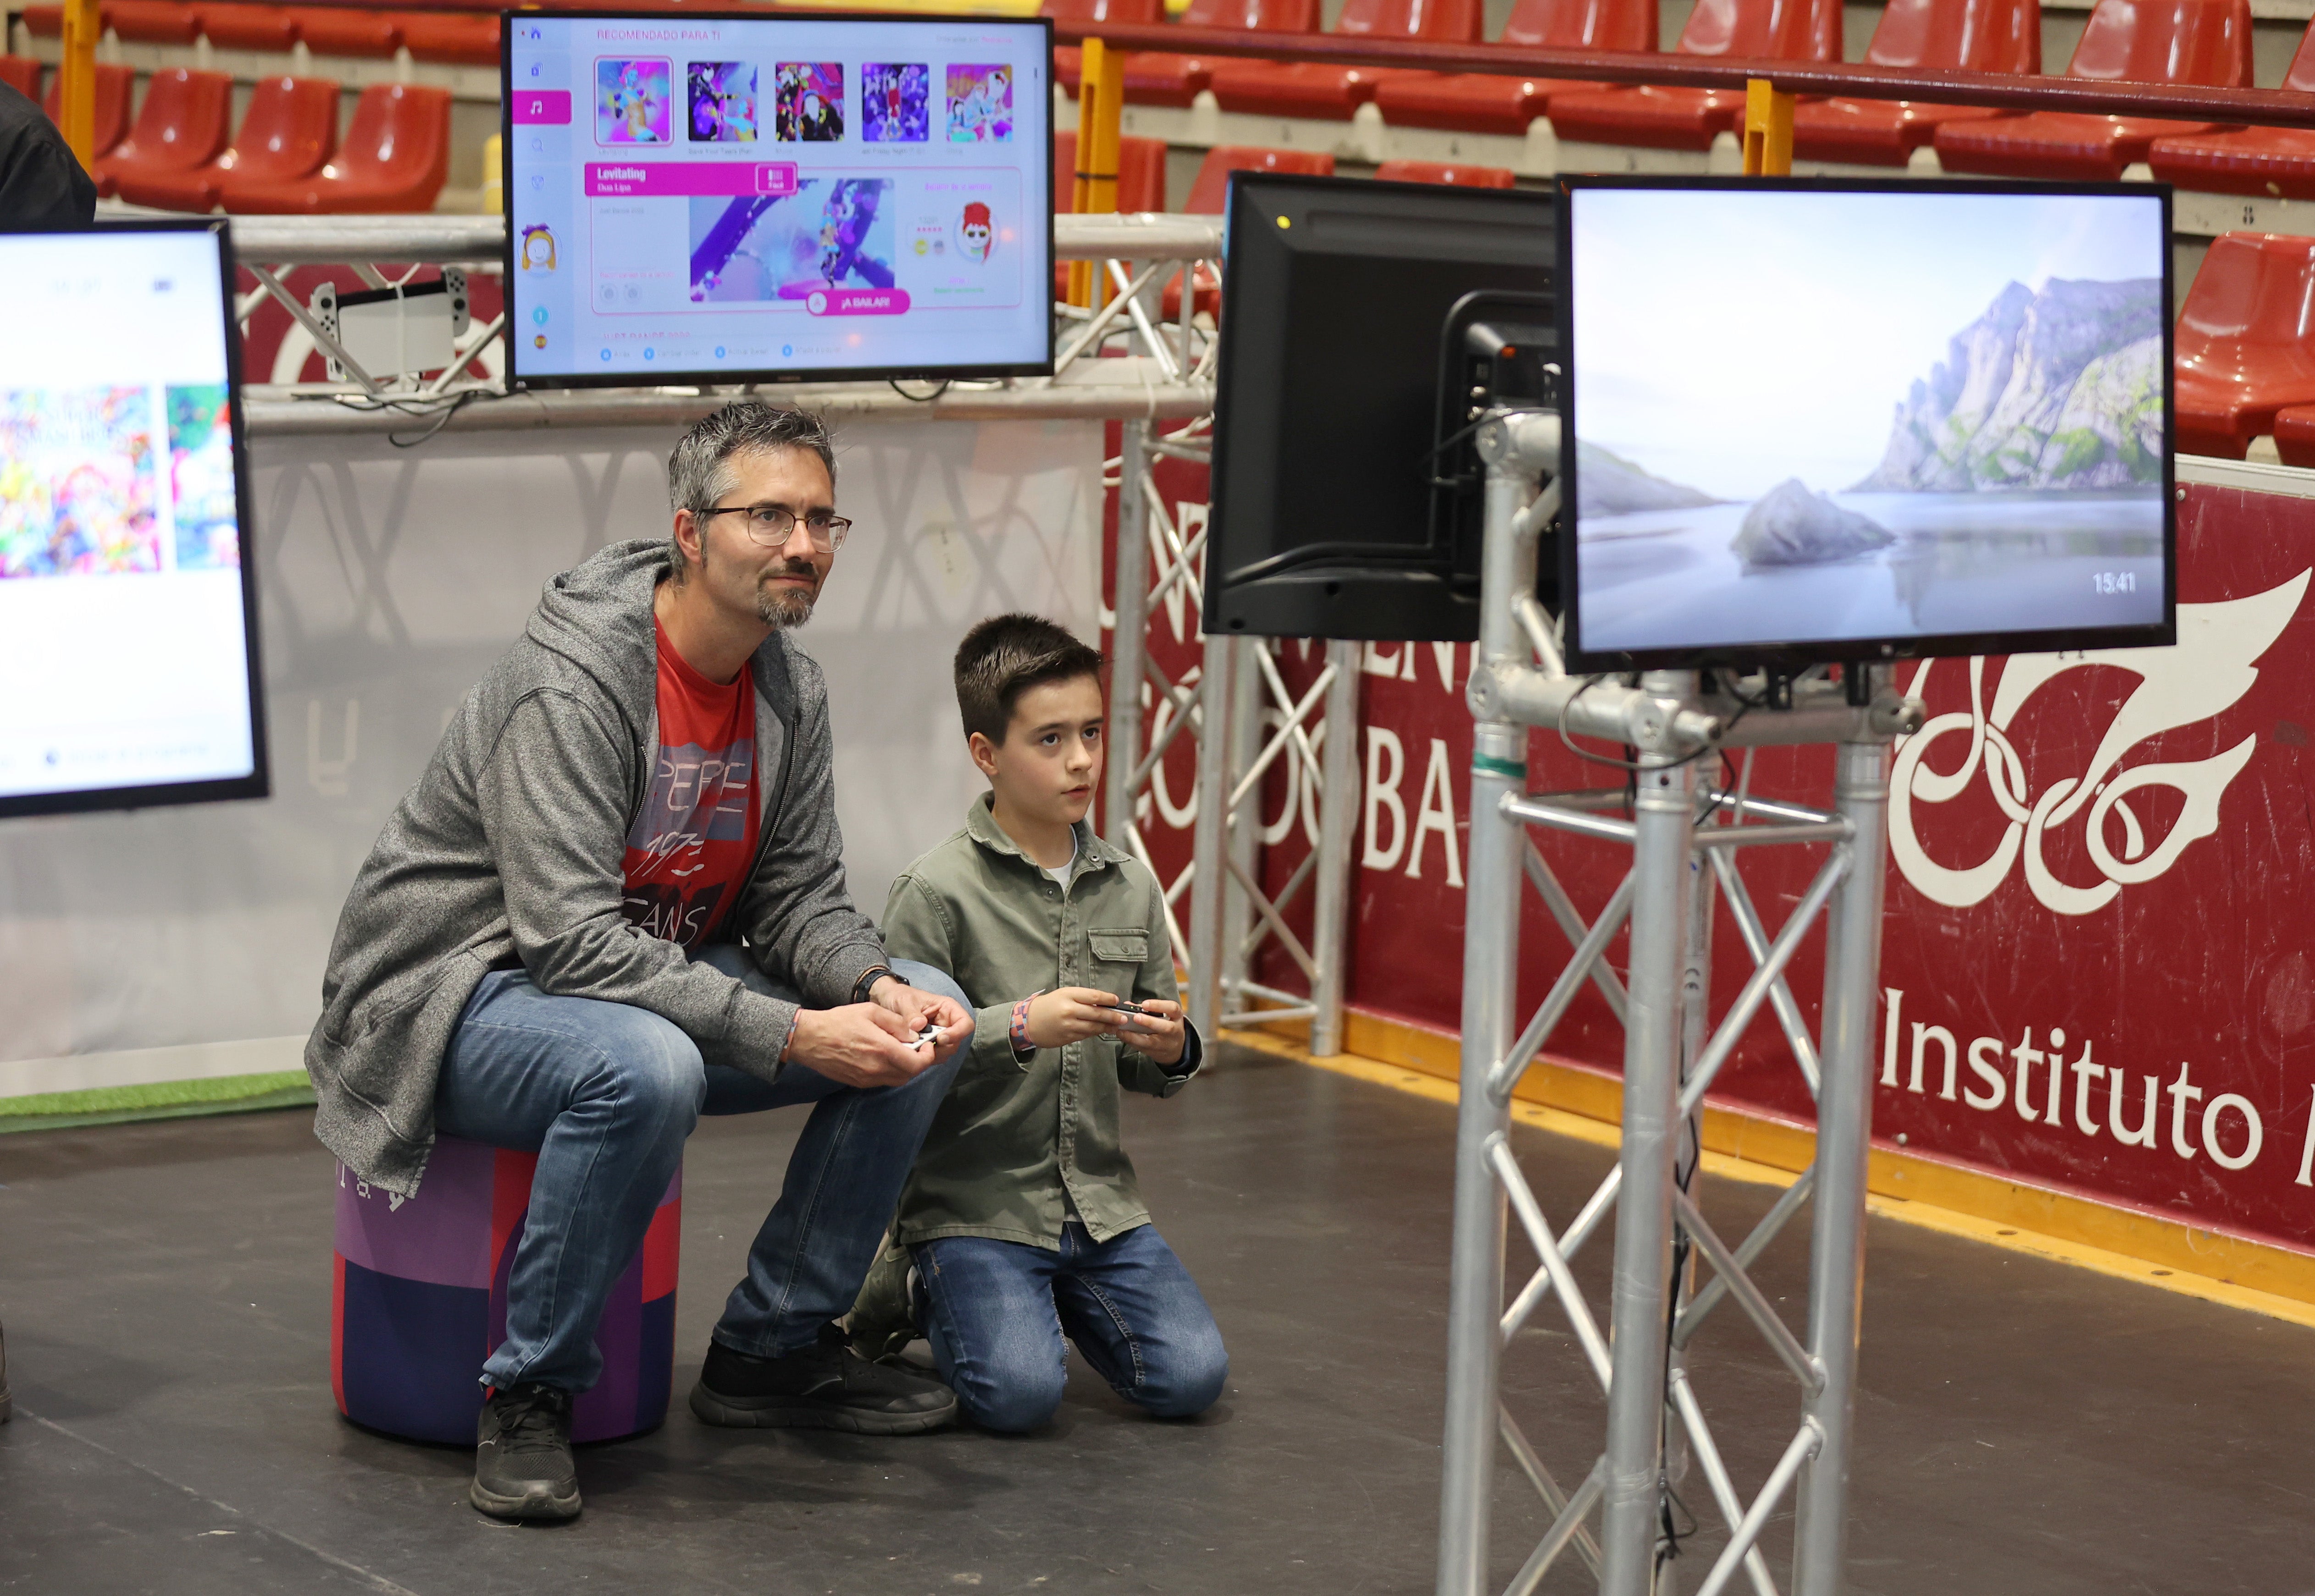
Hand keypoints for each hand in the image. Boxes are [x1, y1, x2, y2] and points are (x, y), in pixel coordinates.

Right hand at [783, 1003, 941, 1087]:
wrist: (809, 1039)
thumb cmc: (839, 1021)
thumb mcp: (871, 1012)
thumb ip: (896, 1023)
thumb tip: (914, 1034)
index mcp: (883, 1050)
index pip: (918, 1063)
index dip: (928, 1056)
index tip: (926, 1045)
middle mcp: (877, 1069)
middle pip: (910, 1074)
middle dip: (918, 1061)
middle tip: (916, 1047)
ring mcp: (867, 1079)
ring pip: (897, 1079)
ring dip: (905, 1068)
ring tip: (900, 1051)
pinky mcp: (858, 1083)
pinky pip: (883, 1081)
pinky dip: (890, 1071)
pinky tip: (883, 1057)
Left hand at [868, 976, 972, 1064]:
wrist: (887, 1001)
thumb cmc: (899, 996)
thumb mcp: (903, 1001)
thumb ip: (911, 1013)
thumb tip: (919, 1025)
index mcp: (947, 1008)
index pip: (965, 1023)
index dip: (958, 1033)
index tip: (940, 1038)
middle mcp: (946, 1023)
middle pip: (956, 1042)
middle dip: (941, 1048)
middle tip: (922, 1046)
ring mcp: (938, 1036)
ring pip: (945, 1052)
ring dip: (931, 1054)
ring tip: (913, 1048)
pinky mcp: (929, 1045)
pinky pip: (932, 1056)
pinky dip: (923, 1057)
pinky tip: (911, 1051)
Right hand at [1024, 987, 1140, 1049]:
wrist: (1028, 1022)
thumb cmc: (1049, 1005)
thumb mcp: (1063, 994)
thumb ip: (1082, 998)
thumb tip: (1104, 1003)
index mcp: (1068, 995)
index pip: (1094, 996)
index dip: (1108, 999)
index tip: (1116, 1001)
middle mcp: (1069, 1010)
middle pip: (1097, 1013)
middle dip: (1113, 1016)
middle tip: (1124, 1018)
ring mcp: (1068, 1025)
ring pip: (1093, 1027)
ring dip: (1107, 1027)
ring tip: (1117, 1026)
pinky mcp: (1067, 1037)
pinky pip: (1086, 1035)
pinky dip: (1095, 1033)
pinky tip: (1102, 1031)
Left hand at [1118, 996, 1186, 1065]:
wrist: (1175, 1048)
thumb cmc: (1168, 1027)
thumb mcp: (1165, 1015)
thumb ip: (1148, 1009)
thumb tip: (1129, 1005)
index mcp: (1176, 1017)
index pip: (1172, 1009)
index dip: (1159, 1006)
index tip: (1145, 1004)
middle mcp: (1173, 1031)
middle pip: (1166, 1028)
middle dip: (1150, 1022)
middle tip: (1135, 1017)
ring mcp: (1165, 1044)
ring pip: (1151, 1042)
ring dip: (1134, 1036)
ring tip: (1122, 1030)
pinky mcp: (1156, 1053)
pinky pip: (1142, 1049)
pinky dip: (1131, 1042)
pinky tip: (1123, 1037)